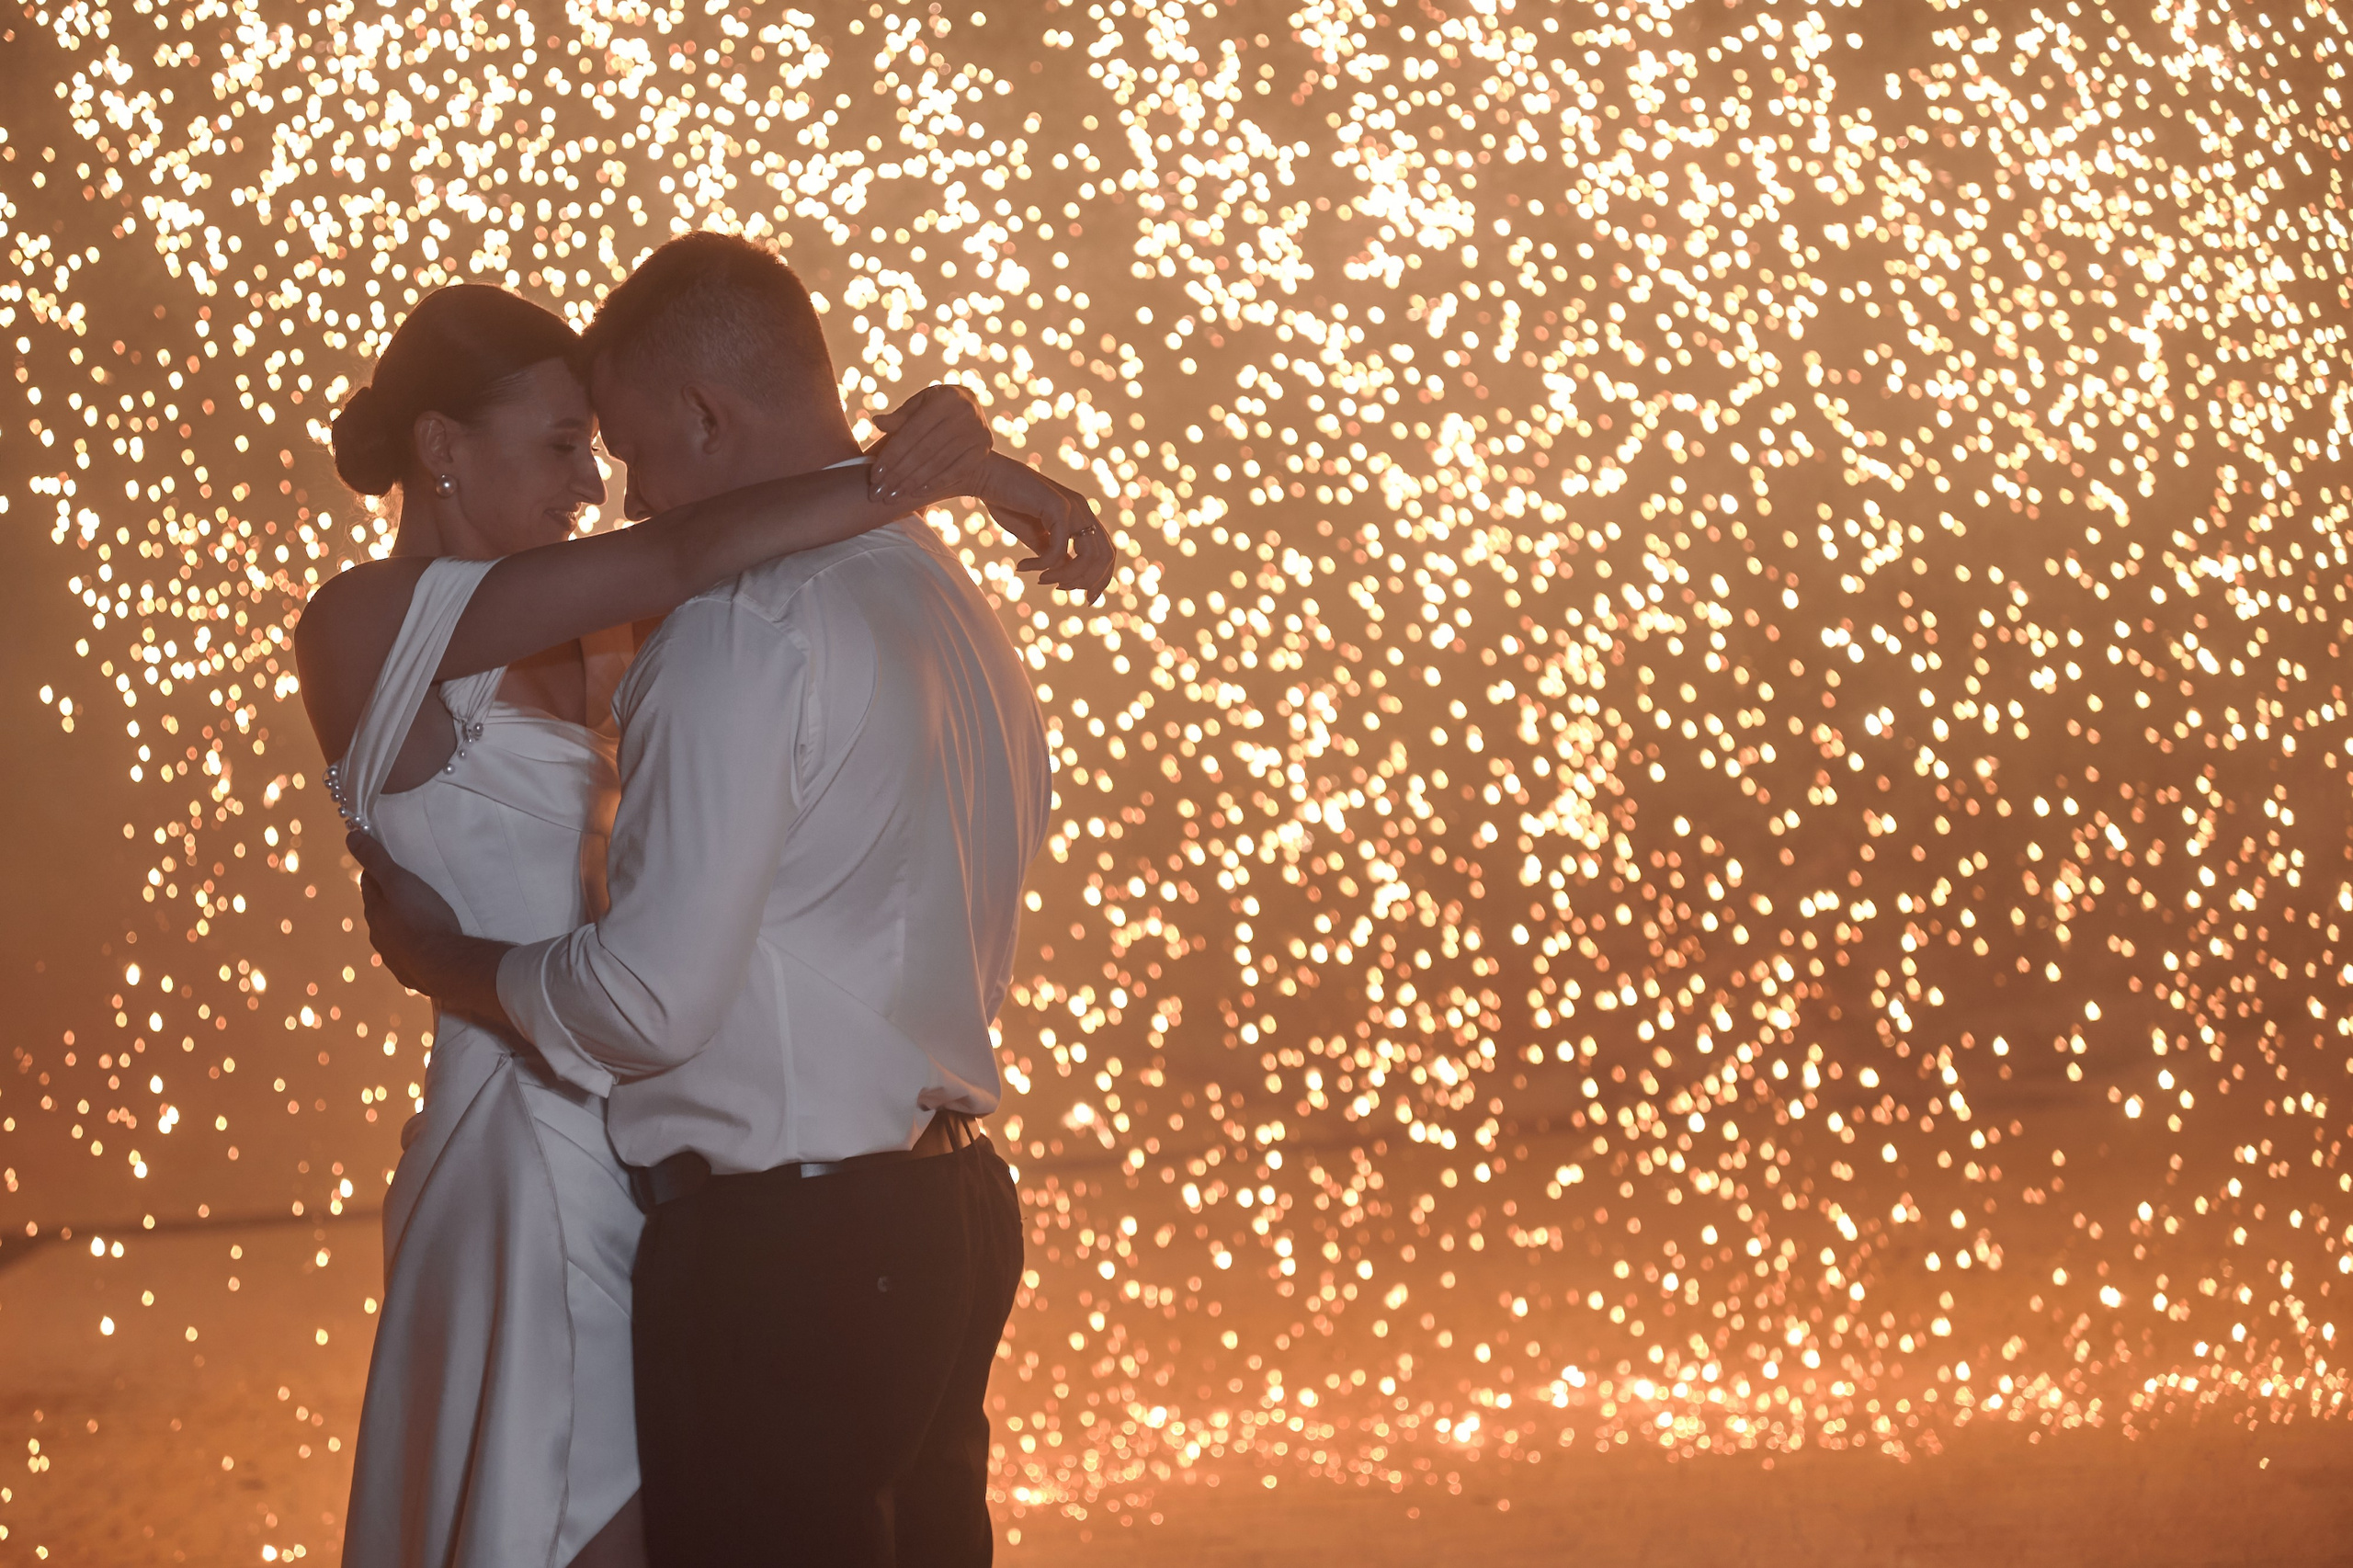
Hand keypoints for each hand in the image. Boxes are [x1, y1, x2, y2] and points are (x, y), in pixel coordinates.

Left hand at [348, 830, 464, 997]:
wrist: (442, 963)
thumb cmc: (421, 917)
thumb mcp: (398, 880)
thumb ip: (376, 859)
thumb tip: (350, 836)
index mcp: (374, 911)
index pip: (369, 885)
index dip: (377, 873)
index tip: (389, 865)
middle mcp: (378, 935)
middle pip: (380, 911)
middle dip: (389, 900)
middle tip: (410, 890)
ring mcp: (393, 956)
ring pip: (393, 935)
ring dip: (403, 926)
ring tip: (423, 919)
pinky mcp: (410, 973)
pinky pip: (409, 956)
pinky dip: (415, 949)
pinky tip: (428, 947)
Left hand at [866, 384, 991, 503]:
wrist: (971, 406)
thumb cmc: (936, 407)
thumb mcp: (919, 405)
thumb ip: (900, 417)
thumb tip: (878, 422)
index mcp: (944, 397)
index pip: (911, 433)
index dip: (891, 455)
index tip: (874, 476)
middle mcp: (964, 411)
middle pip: (923, 451)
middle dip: (898, 475)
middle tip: (879, 493)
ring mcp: (977, 431)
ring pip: (938, 463)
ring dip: (912, 483)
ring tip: (892, 497)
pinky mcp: (984, 448)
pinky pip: (957, 470)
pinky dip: (936, 483)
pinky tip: (916, 493)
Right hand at [975, 455, 1117, 603]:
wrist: (987, 476)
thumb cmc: (1008, 504)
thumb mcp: (1035, 536)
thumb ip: (1052, 554)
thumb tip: (1065, 577)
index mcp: (1082, 515)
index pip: (1107, 551)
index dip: (1102, 578)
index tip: (1088, 600)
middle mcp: (1083, 510)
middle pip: (1106, 555)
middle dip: (1089, 580)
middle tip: (1060, 590)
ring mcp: (1073, 506)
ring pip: (1088, 555)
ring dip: (1067, 576)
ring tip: (1042, 580)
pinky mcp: (1057, 506)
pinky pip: (1059, 549)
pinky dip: (1042, 565)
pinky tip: (1023, 566)